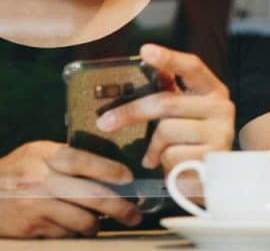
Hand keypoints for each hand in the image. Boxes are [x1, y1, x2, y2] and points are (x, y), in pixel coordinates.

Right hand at [0, 141, 140, 237]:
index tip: (129, 179)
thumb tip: (110, 172)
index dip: (110, 170)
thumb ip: (67, 159)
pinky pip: (65, 234)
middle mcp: (42, 181)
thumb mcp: (38, 153)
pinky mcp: (31, 228)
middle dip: (120, 207)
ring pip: (82, 221)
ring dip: (96, 224)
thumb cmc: (17, 171)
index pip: (83, 162)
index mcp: (45, 156)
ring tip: (99, 221)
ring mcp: (36, 207)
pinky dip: (74, 233)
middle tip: (134, 215)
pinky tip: (72, 227)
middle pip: (91, 195)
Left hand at [97, 44, 234, 172]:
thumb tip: (150, 67)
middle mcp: (222, 107)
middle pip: (166, 102)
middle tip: (104, 123)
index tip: (146, 50)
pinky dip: (164, 163)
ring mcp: (220, 131)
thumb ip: (172, 93)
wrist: (216, 177)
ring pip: (166, 131)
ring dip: (153, 147)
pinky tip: (172, 166)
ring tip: (156, 155)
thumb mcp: (186, 113)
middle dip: (130, 112)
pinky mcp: (212, 156)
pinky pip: (171, 155)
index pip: (192, 67)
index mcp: (212, 90)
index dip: (169, 58)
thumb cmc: (194, 140)